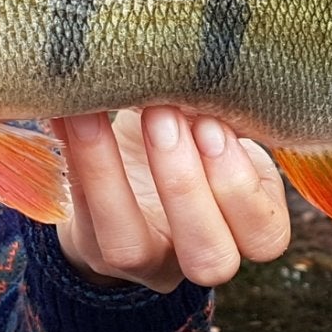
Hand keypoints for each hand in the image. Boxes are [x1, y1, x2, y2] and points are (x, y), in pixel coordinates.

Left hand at [51, 107, 290, 293]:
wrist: (132, 165)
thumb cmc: (190, 136)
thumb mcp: (215, 124)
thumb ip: (224, 111)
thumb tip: (210, 70)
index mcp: (248, 228)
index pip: (265, 235)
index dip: (239, 184)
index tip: (211, 123)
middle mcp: (200, 255)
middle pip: (209, 257)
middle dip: (184, 183)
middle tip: (163, 112)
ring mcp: (143, 260)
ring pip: (129, 247)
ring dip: (110, 173)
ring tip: (97, 110)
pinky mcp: (92, 247)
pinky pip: (79, 212)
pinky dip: (72, 156)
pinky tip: (66, 111)